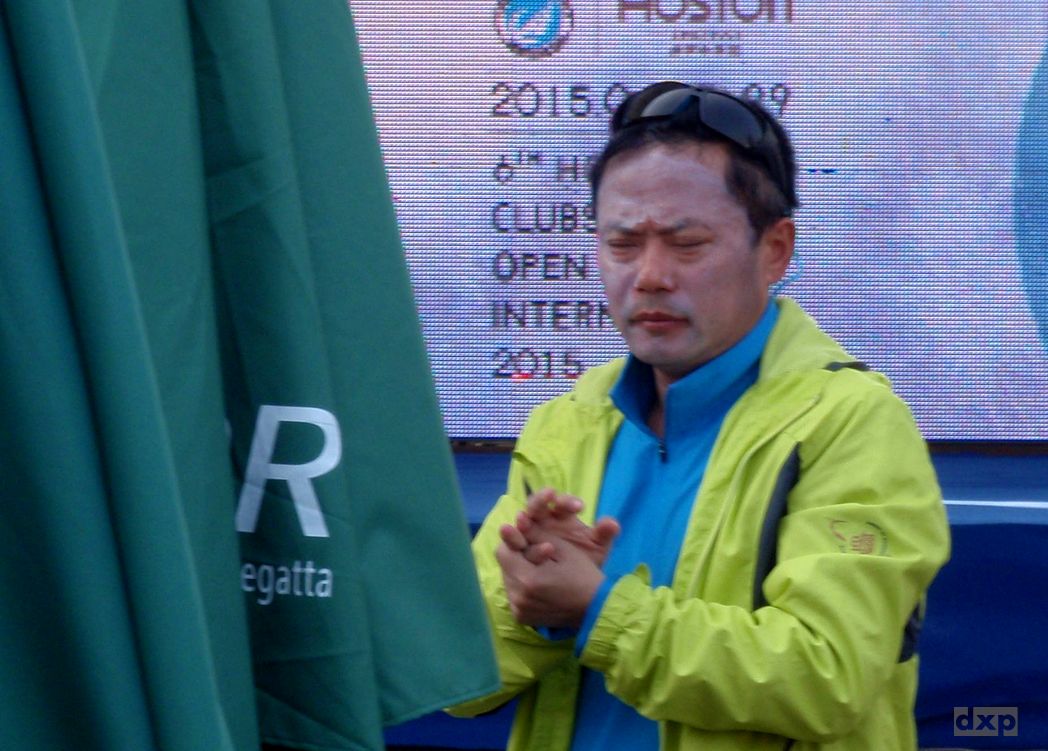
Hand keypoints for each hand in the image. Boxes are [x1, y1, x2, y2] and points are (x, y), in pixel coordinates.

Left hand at [496, 521, 605, 627]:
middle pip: (504, 567)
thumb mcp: (563, 550)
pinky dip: (522, 587)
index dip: (512, 541)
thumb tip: (517, 520)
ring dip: (518, 571)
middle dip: (515, 556)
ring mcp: (519, 610)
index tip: (524, 538)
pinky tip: (537, 583)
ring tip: (536, 567)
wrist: (596, 608)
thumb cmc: (583, 574)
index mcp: (528, 579)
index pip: (502, 552)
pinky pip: (514, 596)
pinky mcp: (522, 618)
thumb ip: (536, 534)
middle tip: (533, 552)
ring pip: (508, 581)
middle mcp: (519, 598)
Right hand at [500, 488, 619, 565]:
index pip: (561, 502)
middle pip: (537, 504)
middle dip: (541, 500)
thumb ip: (604, 535)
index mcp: (561, 514)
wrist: (571, 585)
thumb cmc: (584, 560)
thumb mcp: (597, 548)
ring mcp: (527, 532)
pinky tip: (517, 547)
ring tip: (522, 521)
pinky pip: (512, 543)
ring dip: (522, 519)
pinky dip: (512, 542)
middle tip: (548, 497)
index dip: (568, 501)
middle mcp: (542, 519)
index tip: (579, 507)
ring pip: (522, 521)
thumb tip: (612, 524)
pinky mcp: (517, 548)